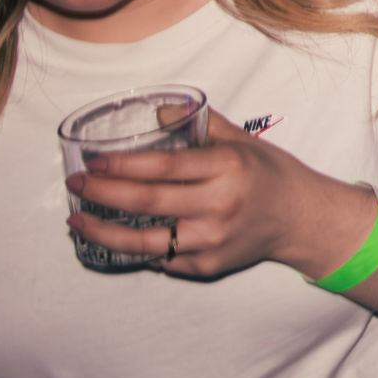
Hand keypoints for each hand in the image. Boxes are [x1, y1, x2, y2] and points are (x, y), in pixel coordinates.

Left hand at [67, 109, 357, 281]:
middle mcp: (220, 205)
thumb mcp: (243, 140)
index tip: (94, 162)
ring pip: (144, 241)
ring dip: (103, 231)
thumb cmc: (270, 173)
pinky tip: (116, 238)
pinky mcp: (208, 266)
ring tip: (77, 220)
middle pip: (147, 202)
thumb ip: (201, 124)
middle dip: (102, 193)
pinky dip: (135, 249)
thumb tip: (158, 112)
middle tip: (75, 184)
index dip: (123, 164)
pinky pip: (162, 258)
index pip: (164, 166)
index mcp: (228, 168)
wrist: (303, 218)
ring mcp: (213, 240)